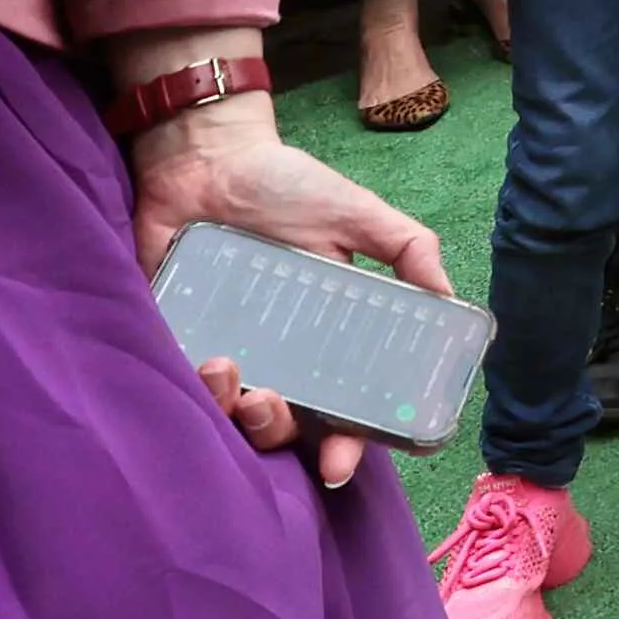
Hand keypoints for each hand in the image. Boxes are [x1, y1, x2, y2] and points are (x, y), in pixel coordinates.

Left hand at [128, 101, 455, 491]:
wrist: (203, 155)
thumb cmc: (283, 183)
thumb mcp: (354, 210)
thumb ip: (406, 247)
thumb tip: (449, 298)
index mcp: (321, 339)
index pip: (339, 410)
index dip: (344, 446)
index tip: (338, 464)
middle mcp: (274, 357)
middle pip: (281, 429)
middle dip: (277, 432)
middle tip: (269, 401)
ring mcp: (221, 352)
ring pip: (227, 419)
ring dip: (229, 411)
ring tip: (224, 368)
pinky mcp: (170, 340)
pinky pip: (176, 387)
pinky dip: (188, 390)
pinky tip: (198, 361)